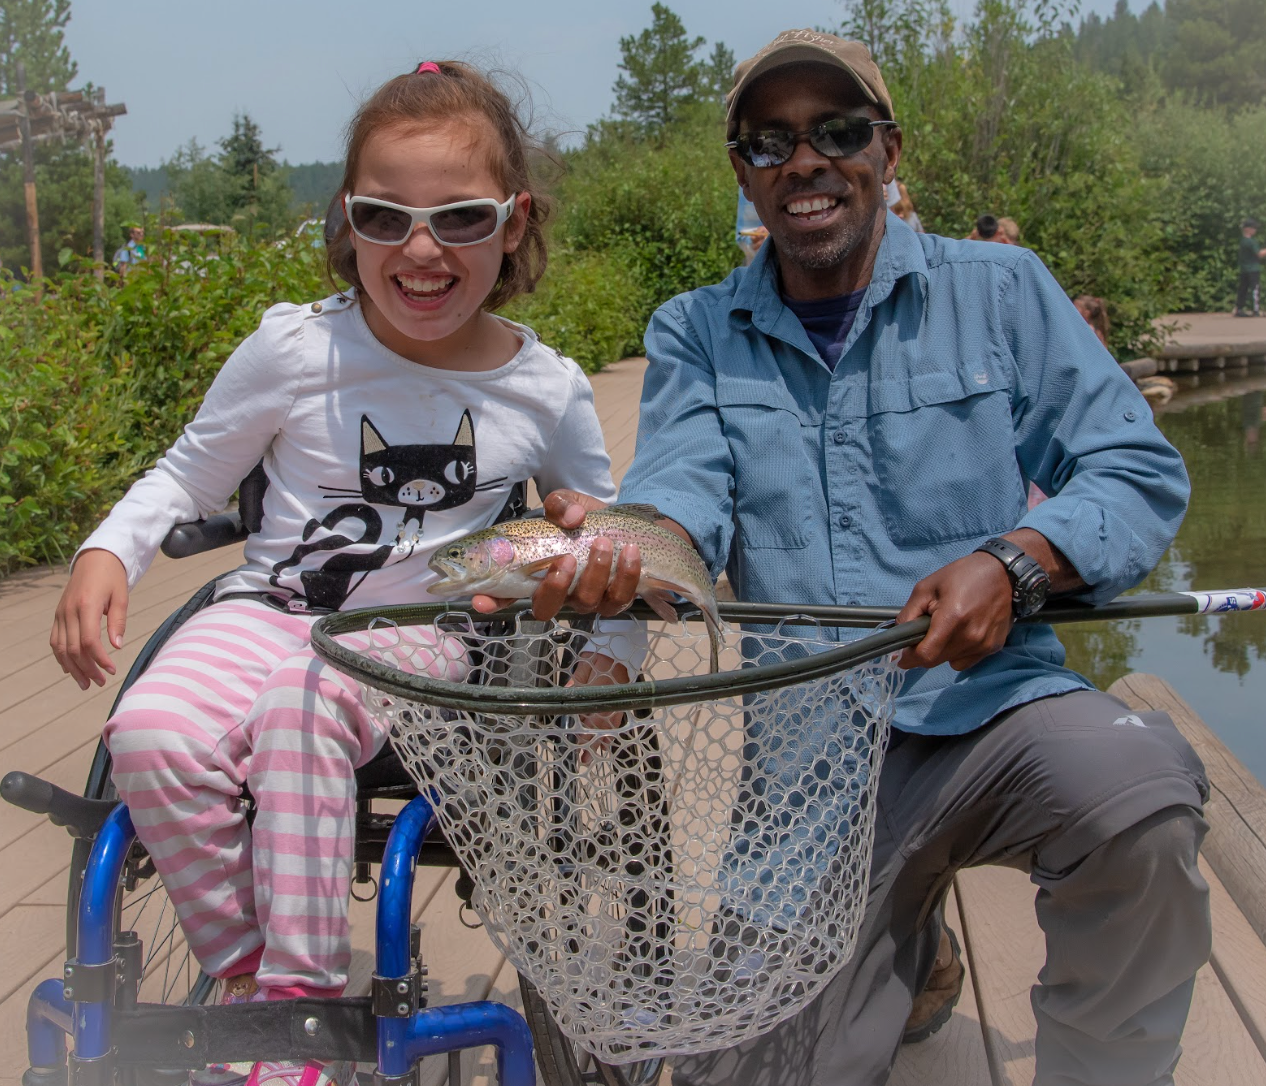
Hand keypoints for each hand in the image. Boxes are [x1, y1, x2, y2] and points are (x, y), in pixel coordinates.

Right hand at [50, 549, 129, 689]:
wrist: (94, 559)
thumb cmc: (112, 577)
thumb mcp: (121, 596)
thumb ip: (118, 622)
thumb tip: (116, 647)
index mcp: (86, 605)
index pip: (88, 641)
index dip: (99, 659)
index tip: (112, 670)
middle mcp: (69, 611)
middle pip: (72, 648)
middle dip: (87, 669)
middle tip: (101, 683)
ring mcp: (60, 613)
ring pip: (60, 648)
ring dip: (72, 668)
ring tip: (86, 683)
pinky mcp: (58, 615)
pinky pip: (55, 640)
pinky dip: (61, 656)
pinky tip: (71, 669)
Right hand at [471, 489, 640, 620]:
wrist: (625, 525)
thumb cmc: (585, 518)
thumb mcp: (567, 504)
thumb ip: (561, 505)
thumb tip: (572, 517)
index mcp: (534, 573)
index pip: (504, 595)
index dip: (491, 602)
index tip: (480, 601)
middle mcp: (557, 592)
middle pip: (545, 608)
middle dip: (555, 587)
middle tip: (567, 559)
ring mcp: (585, 600)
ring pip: (585, 602)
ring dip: (595, 573)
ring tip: (604, 544)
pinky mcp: (615, 599)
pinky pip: (619, 598)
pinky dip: (626, 575)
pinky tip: (630, 552)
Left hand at [568, 651, 629, 761]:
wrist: (621, 646)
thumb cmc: (599, 654)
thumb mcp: (584, 664)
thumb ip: (576, 681)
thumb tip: (565, 694)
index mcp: (599, 686)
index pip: (590, 711)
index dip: (585, 728)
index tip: (578, 741)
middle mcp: (610, 696)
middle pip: (600, 722)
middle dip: (591, 741)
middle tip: (584, 758)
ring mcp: (617, 699)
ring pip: (609, 724)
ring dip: (601, 740)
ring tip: (594, 755)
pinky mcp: (622, 699)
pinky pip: (617, 719)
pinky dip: (612, 731)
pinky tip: (606, 742)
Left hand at [894, 552, 1013, 670]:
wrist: (1004, 573)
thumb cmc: (962, 576)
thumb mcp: (926, 587)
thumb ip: (909, 614)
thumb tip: (898, 635)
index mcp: (952, 619)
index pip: (926, 655)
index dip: (909, 658)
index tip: (901, 656)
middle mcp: (970, 637)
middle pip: (936, 661)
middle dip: (923, 652)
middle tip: (923, 634)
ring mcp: (984, 644)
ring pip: (950, 662)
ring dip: (941, 652)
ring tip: (947, 629)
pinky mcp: (994, 647)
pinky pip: (966, 660)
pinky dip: (958, 652)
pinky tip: (962, 633)